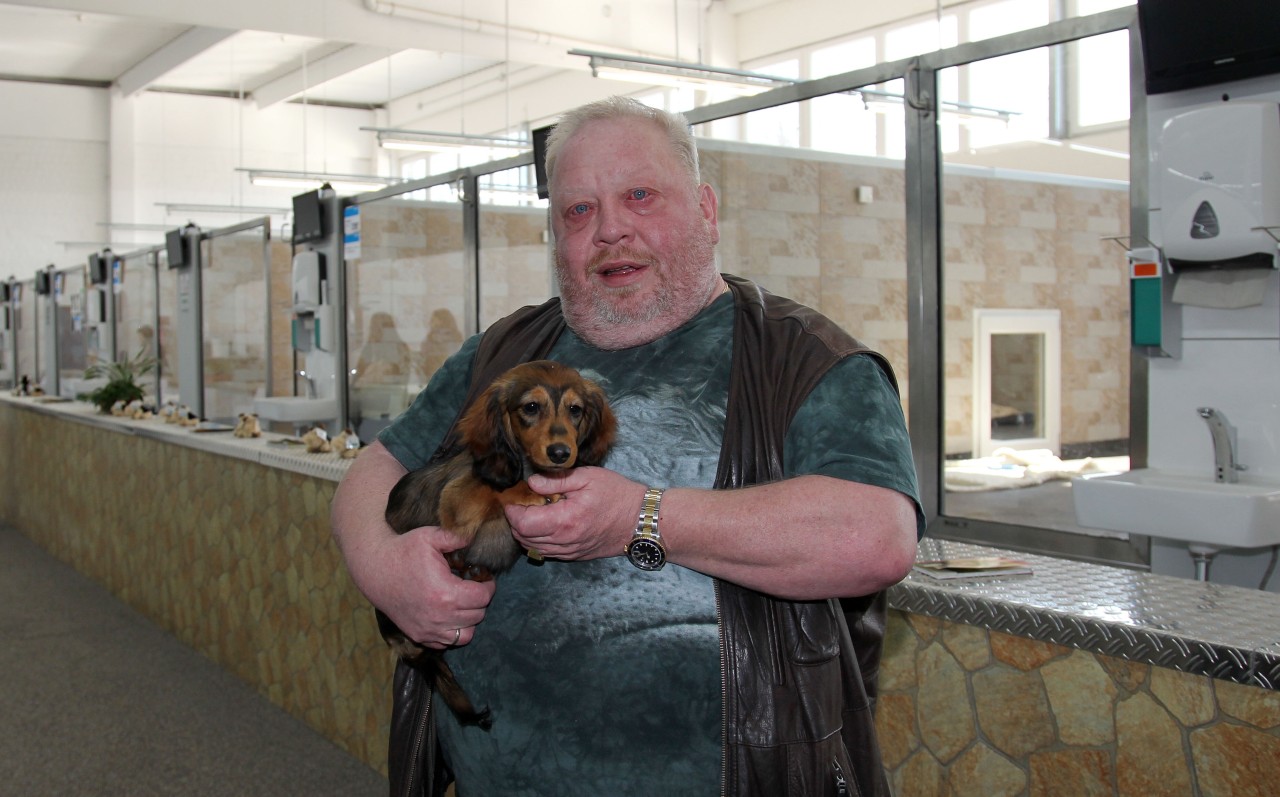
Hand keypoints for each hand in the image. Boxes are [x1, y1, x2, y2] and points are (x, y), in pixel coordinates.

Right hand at [365, 524, 496, 648]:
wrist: (375, 569)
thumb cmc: (403, 551)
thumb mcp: (430, 536)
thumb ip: (457, 538)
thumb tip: (475, 538)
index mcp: (446, 593)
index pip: (483, 598)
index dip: (488, 586)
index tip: (484, 578)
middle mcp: (439, 616)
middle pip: (478, 615)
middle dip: (479, 600)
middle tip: (473, 587)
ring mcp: (428, 629)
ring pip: (466, 634)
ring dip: (469, 619)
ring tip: (462, 602)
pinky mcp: (419, 635)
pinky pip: (447, 643)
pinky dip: (453, 631)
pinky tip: (448, 614)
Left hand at [505, 467, 645, 561]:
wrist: (640, 519)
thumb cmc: (617, 494)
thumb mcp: (587, 477)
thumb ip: (555, 480)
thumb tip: (531, 482)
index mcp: (565, 520)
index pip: (524, 524)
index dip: (512, 512)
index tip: (513, 499)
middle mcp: (565, 541)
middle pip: (524, 538)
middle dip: (515, 522)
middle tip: (520, 504)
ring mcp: (570, 551)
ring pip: (533, 548)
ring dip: (525, 533)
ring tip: (531, 514)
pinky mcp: (576, 555)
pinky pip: (548, 553)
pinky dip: (538, 541)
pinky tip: (545, 525)